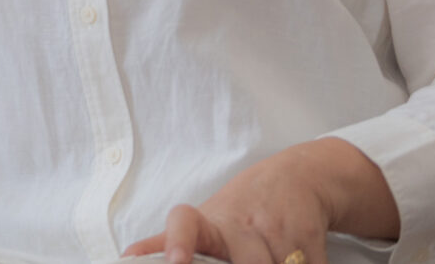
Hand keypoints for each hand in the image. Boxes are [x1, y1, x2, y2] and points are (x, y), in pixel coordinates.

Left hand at [123, 139, 396, 263]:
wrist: (296, 177)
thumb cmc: (239, 212)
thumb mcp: (201, 224)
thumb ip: (164, 243)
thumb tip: (127, 258)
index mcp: (207, 223)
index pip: (184, 224)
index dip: (178, 244)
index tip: (176, 261)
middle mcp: (238, 222)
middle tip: (247, 259)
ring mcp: (274, 227)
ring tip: (274, 255)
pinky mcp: (307, 234)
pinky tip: (298, 257)